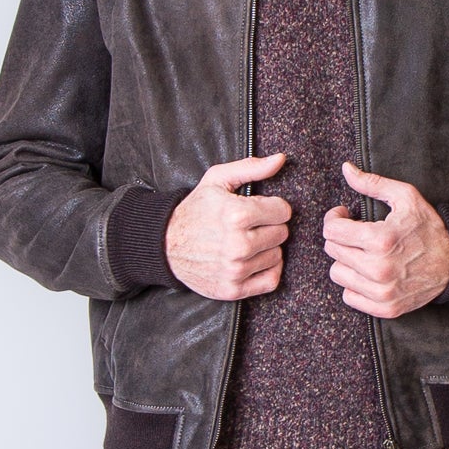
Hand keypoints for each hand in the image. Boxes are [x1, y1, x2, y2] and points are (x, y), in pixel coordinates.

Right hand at [165, 152, 290, 300]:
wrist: (166, 244)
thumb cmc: (195, 210)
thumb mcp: (217, 180)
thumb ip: (251, 168)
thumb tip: (281, 160)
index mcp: (236, 215)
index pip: (283, 211)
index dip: (273, 207)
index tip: (259, 209)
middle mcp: (238, 245)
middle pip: (282, 234)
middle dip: (270, 227)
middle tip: (251, 226)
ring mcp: (236, 270)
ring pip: (277, 256)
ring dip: (266, 249)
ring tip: (247, 242)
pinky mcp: (234, 289)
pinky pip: (271, 280)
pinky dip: (268, 270)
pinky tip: (254, 260)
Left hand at [321, 160, 448, 317]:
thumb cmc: (429, 228)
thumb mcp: (405, 197)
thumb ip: (372, 183)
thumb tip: (346, 169)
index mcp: (381, 239)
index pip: (331, 231)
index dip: (334, 218)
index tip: (344, 216)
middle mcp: (378, 269)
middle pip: (333, 251)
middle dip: (342, 238)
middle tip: (358, 233)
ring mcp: (381, 292)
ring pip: (337, 274)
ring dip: (346, 261)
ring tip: (363, 253)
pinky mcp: (385, 308)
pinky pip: (349, 297)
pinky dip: (355, 284)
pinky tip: (369, 273)